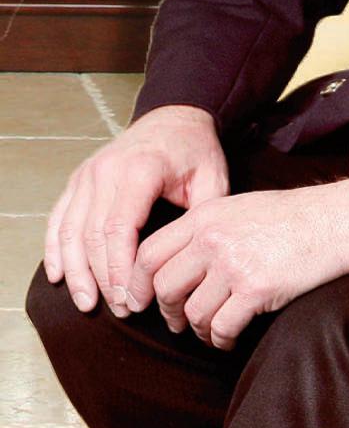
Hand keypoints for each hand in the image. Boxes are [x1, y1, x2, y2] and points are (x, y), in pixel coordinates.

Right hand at [44, 105, 227, 317]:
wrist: (174, 117)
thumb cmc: (197, 151)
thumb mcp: (213, 179)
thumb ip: (205, 216)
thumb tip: (197, 260)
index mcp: (139, 171)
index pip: (120, 230)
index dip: (123, 270)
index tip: (136, 300)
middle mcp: (105, 172)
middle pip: (92, 236)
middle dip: (104, 279)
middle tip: (122, 310)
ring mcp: (87, 175)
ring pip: (70, 231)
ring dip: (77, 271)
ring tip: (88, 304)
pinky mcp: (78, 180)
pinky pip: (59, 218)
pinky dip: (56, 249)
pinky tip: (59, 277)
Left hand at [127, 179, 348, 349]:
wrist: (335, 221)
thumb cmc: (294, 216)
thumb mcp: (239, 207)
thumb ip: (206, 228)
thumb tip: (178, 262)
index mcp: (205, 216)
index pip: (150, 253)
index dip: (136, 283)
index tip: (139, 300)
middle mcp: (213, 239)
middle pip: (165, 286)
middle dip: (167, 311)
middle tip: (176, 322)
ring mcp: (234, 264)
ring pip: (193, 311)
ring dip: (197, 330)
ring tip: (209, 333)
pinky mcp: (256, 289)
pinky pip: (222, 326)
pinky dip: (221, 340)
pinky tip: (228, 340)